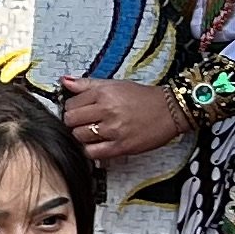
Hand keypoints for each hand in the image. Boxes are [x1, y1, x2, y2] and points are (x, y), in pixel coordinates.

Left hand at [58, 75, 184, 165]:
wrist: (169, 110)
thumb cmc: (143, 97)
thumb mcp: (114, 84)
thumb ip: (87, 84)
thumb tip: (65, 81)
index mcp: (104, 93)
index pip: (70, 103)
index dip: (72, 107)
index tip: (79, 110)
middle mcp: (107, 111)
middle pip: (71, 121)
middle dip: (74, 122)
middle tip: (83, 121)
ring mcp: (114, 130)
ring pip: (79, 136)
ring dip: (82, 136)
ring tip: (92, 132)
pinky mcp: (121, 147)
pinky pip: (93, 153)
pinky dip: (90, 150)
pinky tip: (97, 144)